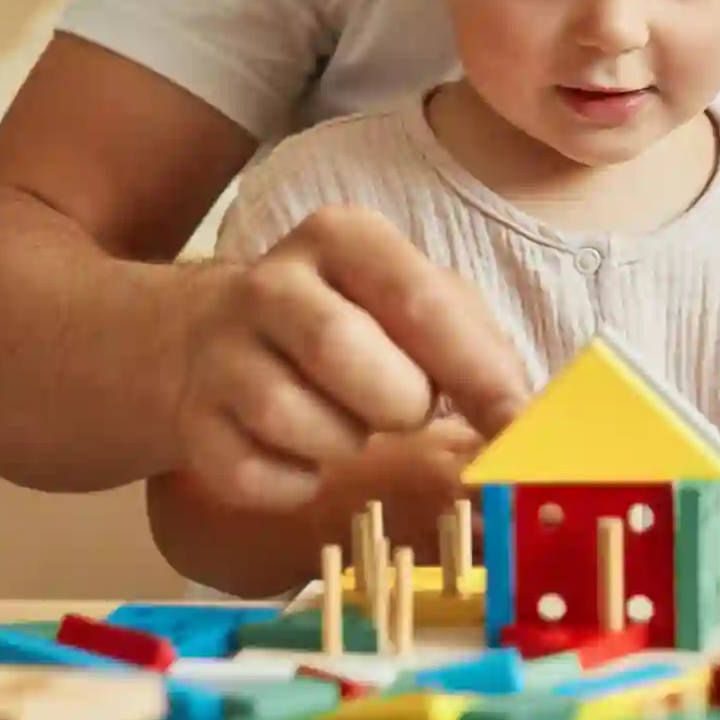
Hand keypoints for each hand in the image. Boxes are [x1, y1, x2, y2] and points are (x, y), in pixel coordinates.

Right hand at [173, 204, 531, 512]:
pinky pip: (259, 478)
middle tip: (402, 407)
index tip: (518, 427)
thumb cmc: (346, 321)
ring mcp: (220, 352)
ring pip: (299, 423)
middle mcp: (272, 282)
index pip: (420, 303)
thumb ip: (477, 348)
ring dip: (343, 443)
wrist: (206, 339)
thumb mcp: (412, 302)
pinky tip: (298, 451)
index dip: (478, 375)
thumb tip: (528, 420)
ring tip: (345, 419)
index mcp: (343, 237)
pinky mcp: (191, 423)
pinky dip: (296, 482)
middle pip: (348, 356)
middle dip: (398, 403)